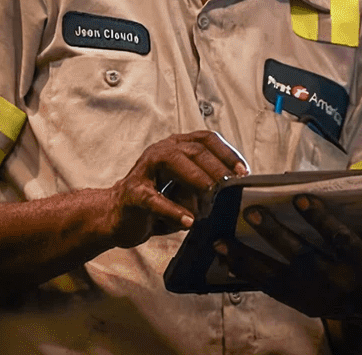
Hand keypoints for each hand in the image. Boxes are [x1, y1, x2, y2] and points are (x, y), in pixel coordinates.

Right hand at [104, 130, 248, 247]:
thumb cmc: (156, 202)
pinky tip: (188, 221)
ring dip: (196, 177)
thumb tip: (233, 192)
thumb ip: (206, 187)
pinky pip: (154, 199)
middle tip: (231, 184)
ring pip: (173, 162)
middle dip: (216, 166)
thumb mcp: (186, 192)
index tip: (244, 172)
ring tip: (212, 193)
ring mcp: (145, 170)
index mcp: (176, 148)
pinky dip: (173, 210)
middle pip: (194, 149)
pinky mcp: (133, 193)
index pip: (206, 140)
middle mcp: (161, 152)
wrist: (117, 216)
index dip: (227, 153)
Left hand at [214, 193, 361, 348]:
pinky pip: (269, 288)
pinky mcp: (301, 302)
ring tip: (221, 239)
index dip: (321, 220)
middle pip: (302, 258)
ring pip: (277, 277)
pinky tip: (223, 256)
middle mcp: (337, 283)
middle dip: (276, 235)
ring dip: (247, 258)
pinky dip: (245, 272)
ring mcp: (316, 296)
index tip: (301, 198)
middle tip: (251, 212)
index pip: (340, 241)